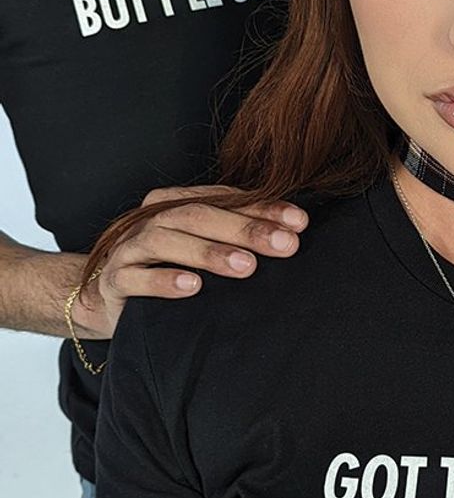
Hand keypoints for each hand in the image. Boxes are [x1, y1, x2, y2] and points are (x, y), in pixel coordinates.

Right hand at [74, 186, 308, 338]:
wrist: (109, 298)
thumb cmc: (167, 269)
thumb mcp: (202, 248)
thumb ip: (236, 236)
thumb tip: (294, 232)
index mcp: (176, 203)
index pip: (224, 200)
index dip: (263, 209)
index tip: (299, 223)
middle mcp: (152, 219)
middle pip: (199, 215)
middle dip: (245, 229)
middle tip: (284, 245)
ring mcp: (130, 248)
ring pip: (167, 241)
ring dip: (209, 253)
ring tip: (246, 266)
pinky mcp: (114, 280)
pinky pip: (135, 278)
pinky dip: (164, 281)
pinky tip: (193, 287)